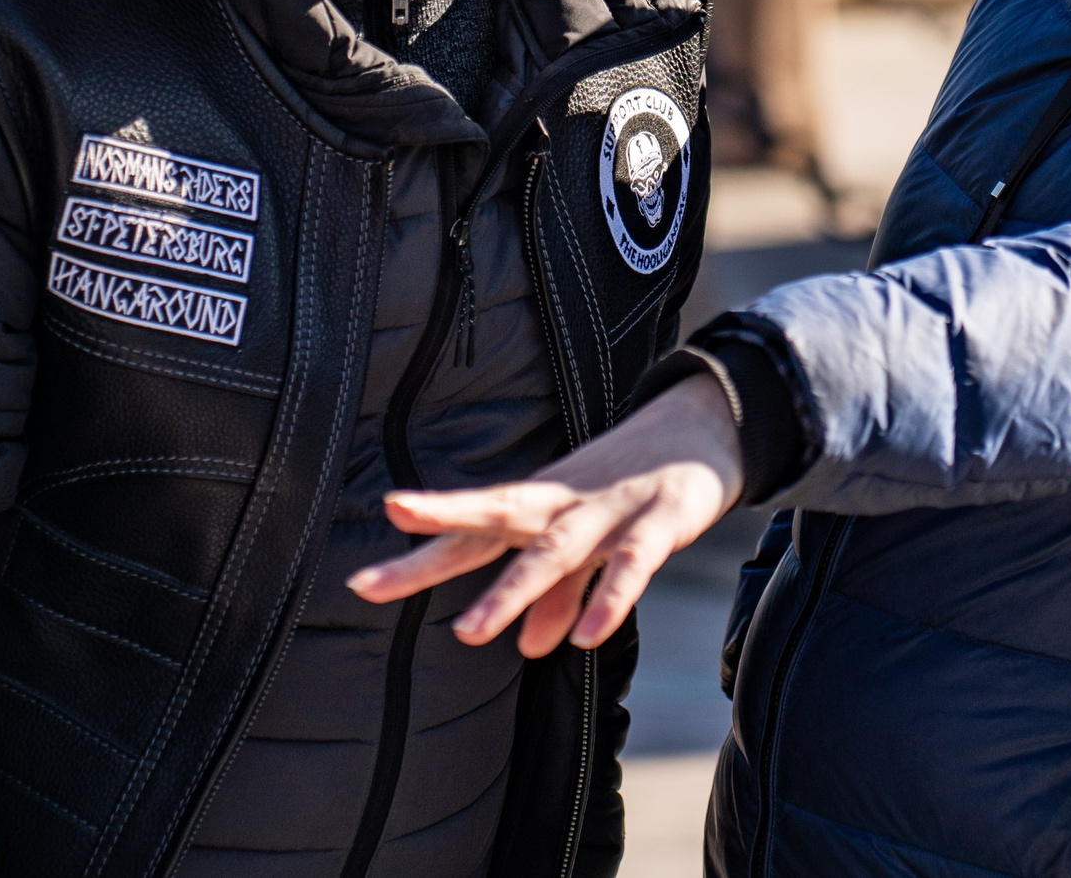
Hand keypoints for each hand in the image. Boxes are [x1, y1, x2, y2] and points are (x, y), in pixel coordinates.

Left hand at [349, 373, 743, 656]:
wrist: (709, 423)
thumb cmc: (636, 484)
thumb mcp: (593, 539)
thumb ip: (560, 591)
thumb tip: (527, 646)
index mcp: (543, 501)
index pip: (472, 526)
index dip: (420, 548)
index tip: (360, 578)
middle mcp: (565, 500)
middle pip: (492, 522)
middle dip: (433, 550)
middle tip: (372, 586)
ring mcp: (611, 506)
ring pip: (555, 547)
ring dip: (513, 589)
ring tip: (472, 633)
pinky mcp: (662, 517)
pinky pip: (632, 562)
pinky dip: (609, 596)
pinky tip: (586, 636)